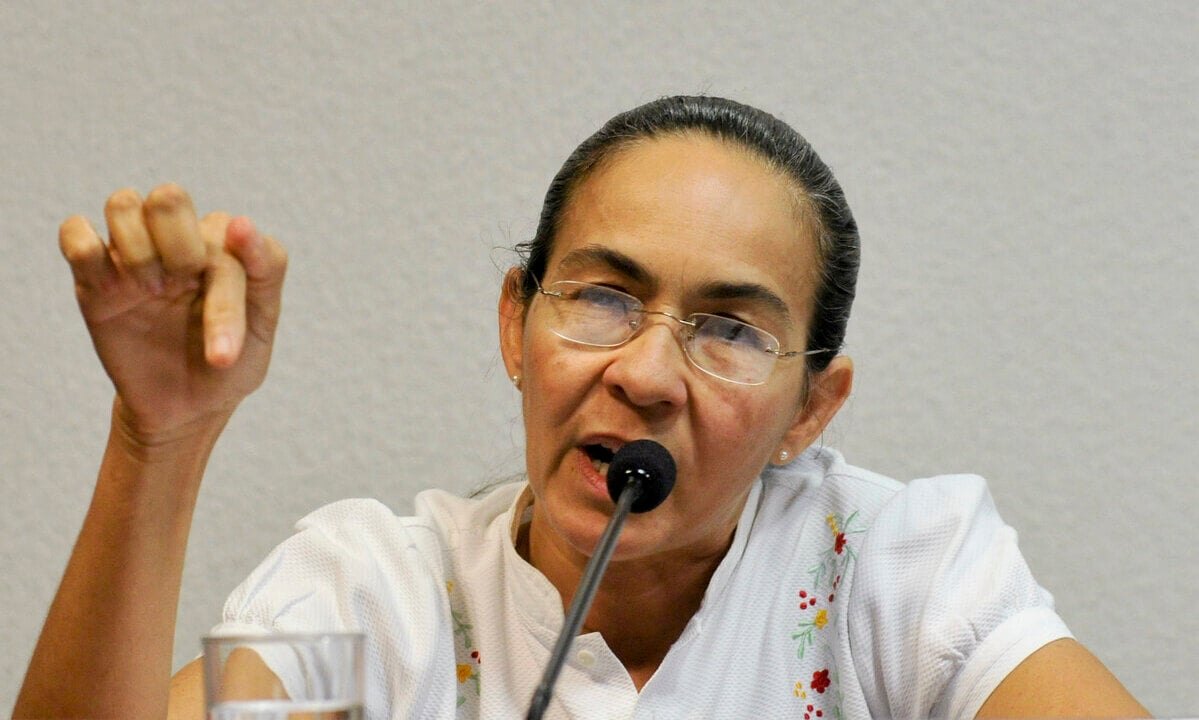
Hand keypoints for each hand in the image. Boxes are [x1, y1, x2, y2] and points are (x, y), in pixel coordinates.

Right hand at [61, 184, 286, 444]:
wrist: (183, 410)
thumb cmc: (230, 367)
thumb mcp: (262, 330)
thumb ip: (266, 271)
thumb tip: (240, 221)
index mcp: (227, 249)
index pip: (230, 234)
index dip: (227, 295)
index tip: (224, 349)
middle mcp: (181, 241)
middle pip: (169, 198)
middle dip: (179, 248)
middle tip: (181, 292)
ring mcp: (136, 256)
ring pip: (123, 204)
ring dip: (137, 252)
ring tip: (148, 292)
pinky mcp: (94, 276)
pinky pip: (75, 232)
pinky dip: (85, 247)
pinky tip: (109, 286)